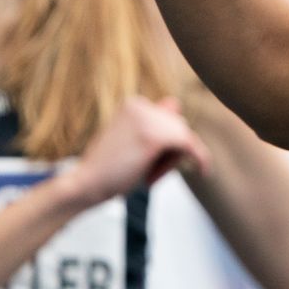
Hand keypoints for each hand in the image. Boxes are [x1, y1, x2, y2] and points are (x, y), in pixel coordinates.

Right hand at [58, 96, 211, 207]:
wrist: (84, 184)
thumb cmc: (108, 169)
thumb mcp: (131, 141)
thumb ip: (153, 124)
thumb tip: (176, 104)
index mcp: (134, 104)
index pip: (170, 119)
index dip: (167, 143)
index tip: (152, 161)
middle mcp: (141, 105)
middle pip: (179, 127)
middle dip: (171, 151)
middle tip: (146, 172)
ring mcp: (147, 119)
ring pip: (184, 137)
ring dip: (173, 160)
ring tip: (146, 175)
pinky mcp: (153, 137)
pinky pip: (189, 145)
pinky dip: (200, 158)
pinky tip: (204, 171)